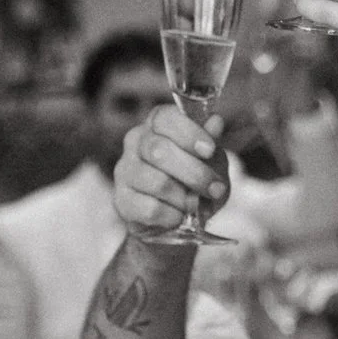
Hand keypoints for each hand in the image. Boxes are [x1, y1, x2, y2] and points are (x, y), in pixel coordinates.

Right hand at [110, 105, 228, 235]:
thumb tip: (215, 122)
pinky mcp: (122, 200)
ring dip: (185, 199)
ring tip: (195, 205)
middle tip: (214, 189)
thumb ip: (212, 143)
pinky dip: (173, 216)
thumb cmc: (195, 183)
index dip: (189, 133)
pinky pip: (150, 209)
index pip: (164, 118)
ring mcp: (125, 171)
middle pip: (159, 151)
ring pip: (157, 183)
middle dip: (194, 173)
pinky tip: (178, 216)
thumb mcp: (212, 162)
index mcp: (157, 125)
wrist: (180, 220)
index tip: (209, 150)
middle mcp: (136, 142)